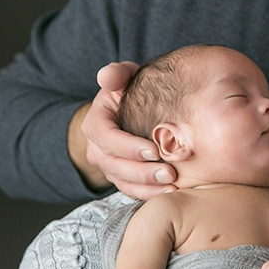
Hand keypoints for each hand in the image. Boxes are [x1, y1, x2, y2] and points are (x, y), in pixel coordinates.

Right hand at [71, 61, 177, 198]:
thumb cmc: (129, 91)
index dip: (128, 146)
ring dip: (147, 187)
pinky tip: (171, 192)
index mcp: (95, 123)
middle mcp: (97, 148)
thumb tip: (107, 75)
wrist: (129, 110)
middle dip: (142, 172)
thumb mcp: (123, 77)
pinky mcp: (121, 178)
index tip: (153, 150)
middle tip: (170, 173)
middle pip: (115, 165)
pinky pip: (131, 191)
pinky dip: (149, 194)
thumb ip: (117, 74)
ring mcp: (108, 166)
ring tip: (173, 185)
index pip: (106, 138)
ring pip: (123, 182)